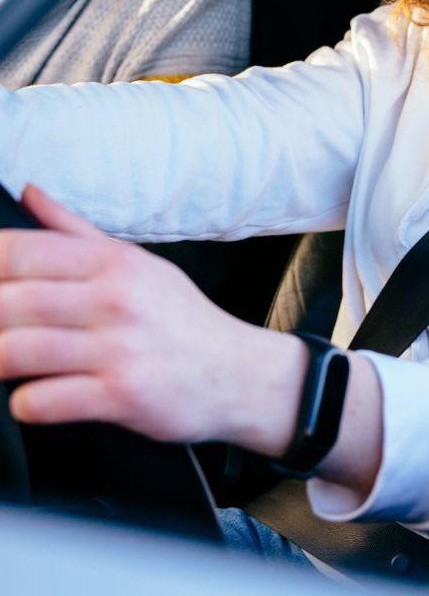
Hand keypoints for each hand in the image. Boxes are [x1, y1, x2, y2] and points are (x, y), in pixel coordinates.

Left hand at [0, 185, 306, 452]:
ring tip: (10, 366)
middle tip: (0, 332)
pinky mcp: (123, 394)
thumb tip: (27, 191)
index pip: (18, 251)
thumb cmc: (179, 318)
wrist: (238, 373)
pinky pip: (43, 401)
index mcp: (112, 261)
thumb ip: (74, 231)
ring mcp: (119, 347)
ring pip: (16, 352)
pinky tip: (37, 398)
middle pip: (8, 302)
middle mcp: (115, 298)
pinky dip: (26, 404)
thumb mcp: (137, 263)